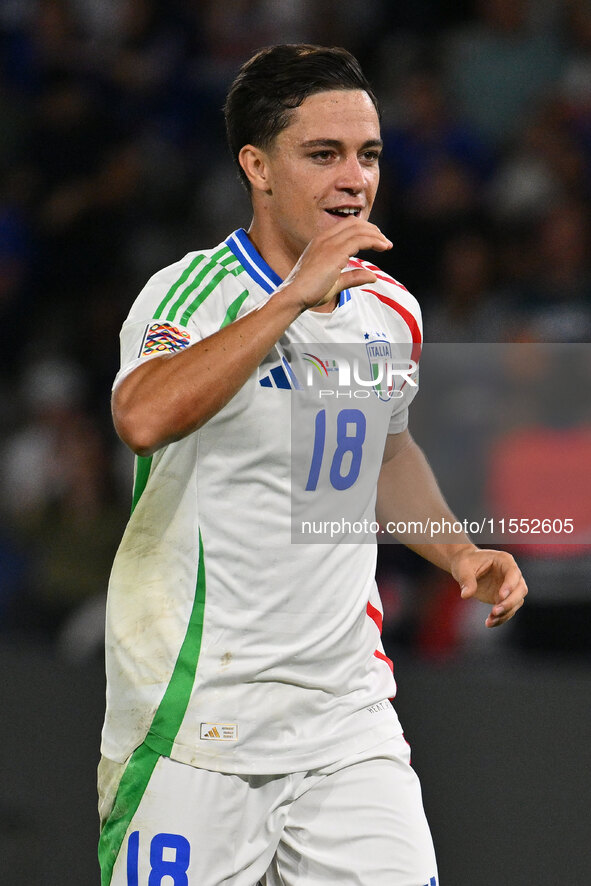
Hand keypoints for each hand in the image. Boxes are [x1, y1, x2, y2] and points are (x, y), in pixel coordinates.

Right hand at [277, 218, 391, 310]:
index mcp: (321, 241)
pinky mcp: (335, 252)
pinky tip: (382, 247)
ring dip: (376, 236)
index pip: (347, 225)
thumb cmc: (311, 291)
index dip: (364, 230)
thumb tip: (373, 276)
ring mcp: (329, 243)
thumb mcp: (336, 283)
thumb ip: (353, 277)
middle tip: (385, 241)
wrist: (295, 296)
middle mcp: (325, 238)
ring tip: (387, 245)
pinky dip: (374, 241)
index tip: (377, 240)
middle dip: (372, 230)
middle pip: (354, 223)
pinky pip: (359, 240)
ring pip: (359, 230)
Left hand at [450, 547, 527, 627]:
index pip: (513, 573)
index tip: (500, 596)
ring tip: (490, 620)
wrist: (464, 567)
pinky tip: (489, 623)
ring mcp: (510, 587)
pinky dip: (501, 618)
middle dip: (510, 602)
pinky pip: (508, 610)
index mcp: (504, 560)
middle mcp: (511, 574)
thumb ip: (466, 580)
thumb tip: (466, 595)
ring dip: (506, 613)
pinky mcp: (504, 598)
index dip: (509, 585)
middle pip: (521, 589)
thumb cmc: (465, 562)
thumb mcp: (462, 568)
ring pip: (517, 602)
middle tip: (495, 611)